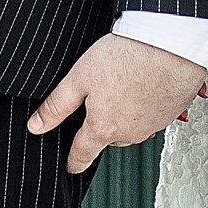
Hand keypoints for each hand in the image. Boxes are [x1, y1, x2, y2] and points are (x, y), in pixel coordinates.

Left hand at [28, 30, 207, 173]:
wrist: (171, 43)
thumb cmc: (128, 55)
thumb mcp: (79, 77)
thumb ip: (56, 106)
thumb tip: (36, 127)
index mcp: (103, 128)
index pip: (82, 156)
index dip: (72, 161)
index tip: (70, 165)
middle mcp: (130, 134)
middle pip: (107, 137)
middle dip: (100, 124)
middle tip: (100, 94)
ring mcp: (153, 125)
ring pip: (130, 127)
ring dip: (124, 113)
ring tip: (123, 82)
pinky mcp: (172, 113)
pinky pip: (151, 115)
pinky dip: (145, 104)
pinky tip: (143, 81)